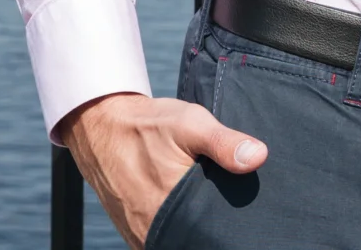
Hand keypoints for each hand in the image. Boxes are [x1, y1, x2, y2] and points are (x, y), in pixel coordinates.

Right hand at [60, 91, 266, 248]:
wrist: (102, 127)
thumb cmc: (148, 124)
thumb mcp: (190, 123)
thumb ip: (223, 142)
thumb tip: (258, 157)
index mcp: (172, 205)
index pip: (215, 232)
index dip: (231, 224)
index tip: (247, 215)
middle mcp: (154, 228)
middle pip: (198, 239)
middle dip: (214, 226)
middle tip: (224, 203)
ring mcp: (142, 235)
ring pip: (181, 241)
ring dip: (195, 230)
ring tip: (207, 207)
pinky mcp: (135, 235)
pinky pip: (164, 240)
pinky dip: (179, 230)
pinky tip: (190, 213)